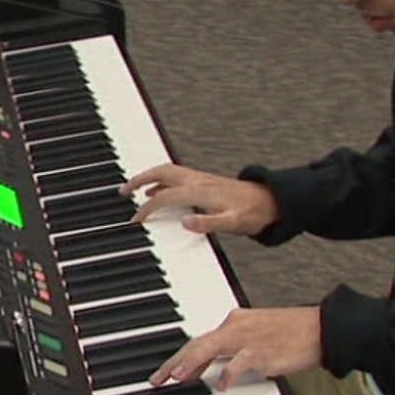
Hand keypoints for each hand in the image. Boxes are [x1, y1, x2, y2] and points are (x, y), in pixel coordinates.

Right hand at [122, 164, 278, 235]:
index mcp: (201, 190)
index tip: (137, 219)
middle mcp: (198, 181)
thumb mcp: (233, 222)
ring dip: (148, 177)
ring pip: (167, 172)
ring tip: (132, 188)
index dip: (148, 208)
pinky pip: (176, 177)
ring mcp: (201, 179)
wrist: (272, 201)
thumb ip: (209, 222)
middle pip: (161, 173)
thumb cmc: (254, 213)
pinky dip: (161, 182)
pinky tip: (157, 192)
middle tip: (122, 190)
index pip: (165, 196)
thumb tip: (186, 222)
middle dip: (139, 179)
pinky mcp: (205, 182)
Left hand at [150, 307, 322, 390]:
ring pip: (212, 347)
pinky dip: (229, 372)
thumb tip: (215, 371)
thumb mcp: (256, 339)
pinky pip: (241, 361)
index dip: (180, 357)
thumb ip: (234, 352)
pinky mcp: (264, 352)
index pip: (200, 340)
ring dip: (192, 362)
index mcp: (235, 323)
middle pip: (198, 343)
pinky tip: (221, 384)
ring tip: (177, 376)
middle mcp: (237, 328)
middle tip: (160, 378)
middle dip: (176, 361)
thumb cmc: (292, 335)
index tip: (167, 373)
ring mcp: (249, 339)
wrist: (321, 329)